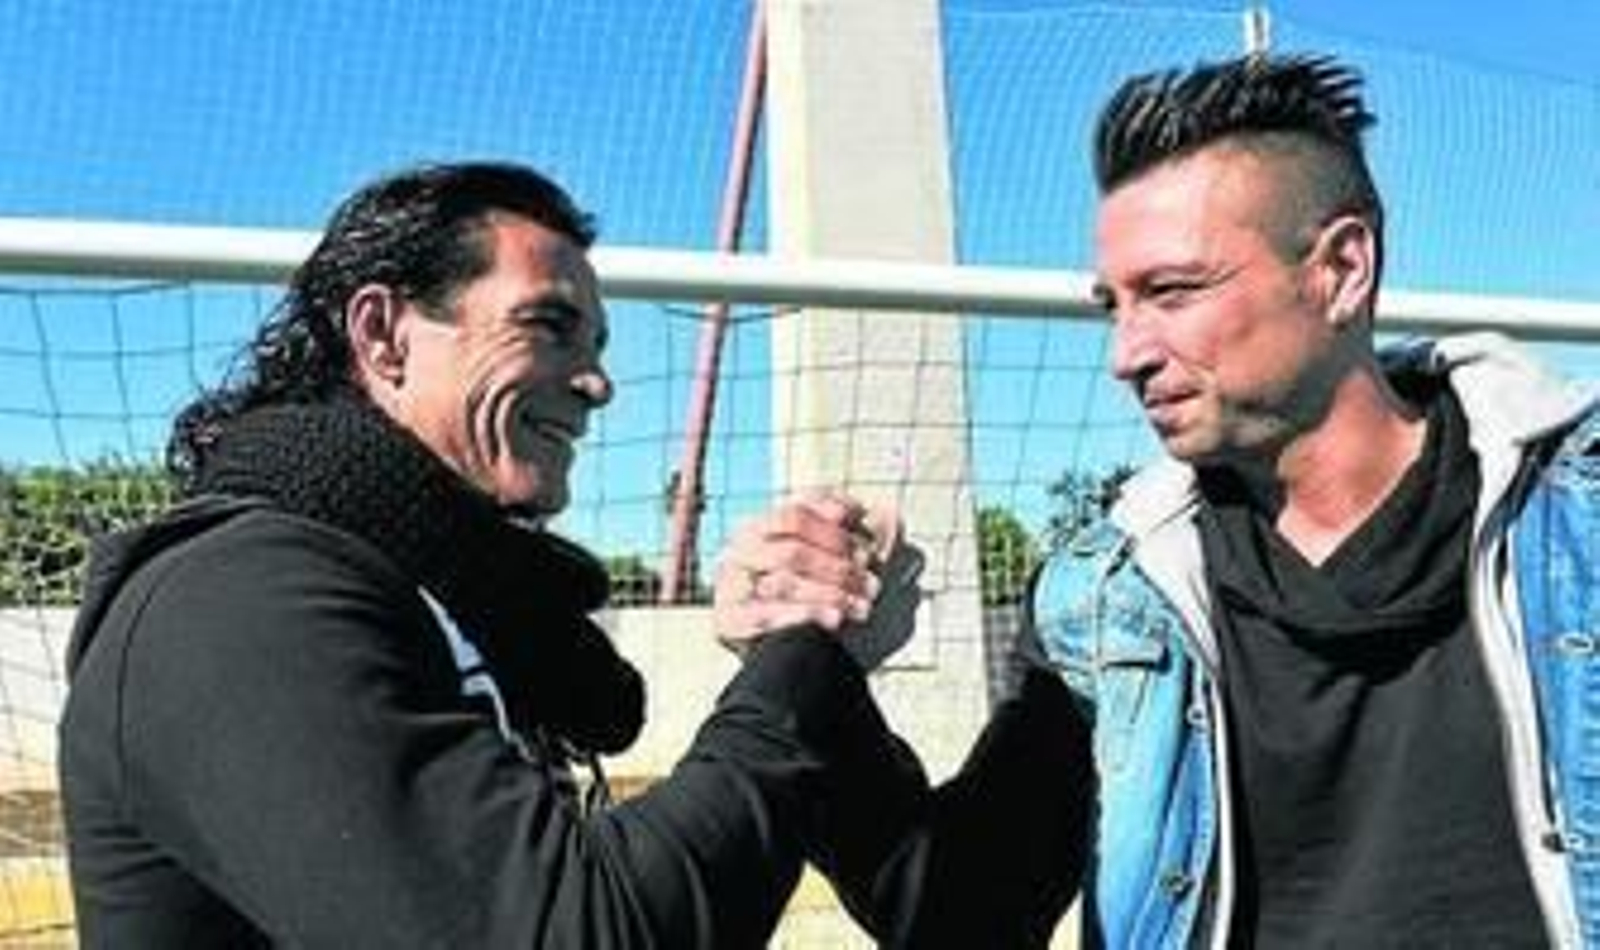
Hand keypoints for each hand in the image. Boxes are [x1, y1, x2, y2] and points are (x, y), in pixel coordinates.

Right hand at [713, 492, 923, 669]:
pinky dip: (804, 615)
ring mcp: (730, 584)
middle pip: (793, 548)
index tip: (867, 546)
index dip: (835, 529)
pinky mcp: (727, 619)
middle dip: (840, 568)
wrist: (790, 664)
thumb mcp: (846, 570)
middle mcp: (740, 549)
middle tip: (872, 586)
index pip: (796, 513)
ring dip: (830, 593)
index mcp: (763, 527)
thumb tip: (891, 515)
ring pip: (782, 579)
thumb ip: (866, 541)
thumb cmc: (817, 607)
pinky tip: (834, 620)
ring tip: (861, 607)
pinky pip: (766, 615)